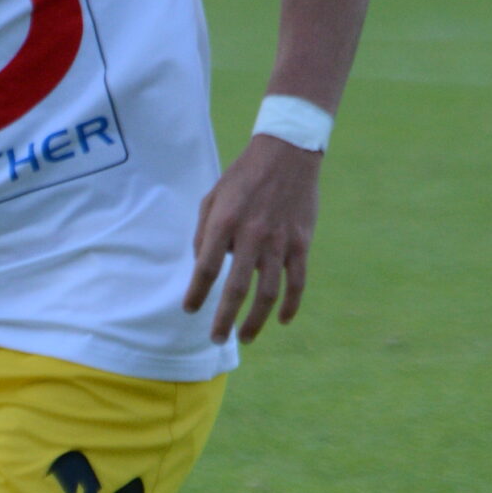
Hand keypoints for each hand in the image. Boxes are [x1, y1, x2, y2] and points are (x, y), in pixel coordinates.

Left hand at [184, 134, 319, 345]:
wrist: (287, 153)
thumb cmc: (243, 176)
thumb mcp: (212, 197)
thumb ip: (204, 232)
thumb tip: (202, 265)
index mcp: (225, 222)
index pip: (206, 268)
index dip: (196, 293)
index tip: (190, 310)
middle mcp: (252, 235)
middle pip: (236, 289)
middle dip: (224, 319)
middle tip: (216, 339)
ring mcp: (279, 241)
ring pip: (268, 293)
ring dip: (256, 320)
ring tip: (245, 338)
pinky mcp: (301, 243)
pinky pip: (297, 281)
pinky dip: (291, 304)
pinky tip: (283, 320)